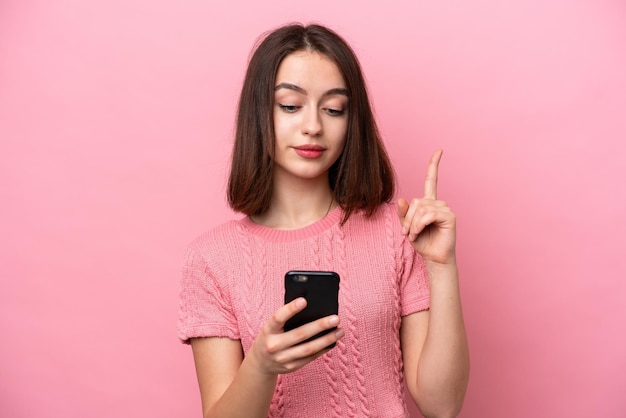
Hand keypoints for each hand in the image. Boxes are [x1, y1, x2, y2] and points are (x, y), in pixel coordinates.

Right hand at [248, 298, 343, 375]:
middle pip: (300, 334)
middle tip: (336, 318)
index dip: (290, 309)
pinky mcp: (291, 367)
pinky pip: (310, 358)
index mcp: (268, 330)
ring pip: (308, 349)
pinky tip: (333, 342)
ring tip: (340, 331)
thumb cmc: (271, 336)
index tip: (304, 300)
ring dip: (327, 340)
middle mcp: (273, 345)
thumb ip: (286, 317)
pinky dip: (323, 349)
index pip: (278, 318)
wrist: (260, 362)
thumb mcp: (272, 326)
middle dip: (320, 326)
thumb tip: (311, 306)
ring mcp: (282, 358)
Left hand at [398, 150, 455, 265]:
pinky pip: (429, 214)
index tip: (439, 150)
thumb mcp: (407, 227)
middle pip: (416, 201)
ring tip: (414, 234)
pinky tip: (419, 231)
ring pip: (420, 208)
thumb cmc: (422, 242)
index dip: (434, 165)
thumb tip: (401, 199)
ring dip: (413, 224)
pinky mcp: (449, 216)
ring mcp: (445, 209)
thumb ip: (403, 214)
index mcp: (429, 203)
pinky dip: (420, 224)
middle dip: (408, 218)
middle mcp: (438, 203)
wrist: (433, 257)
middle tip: (407, 233)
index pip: (432, 180)